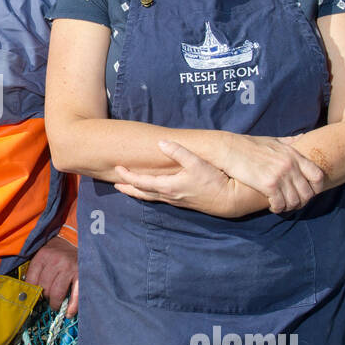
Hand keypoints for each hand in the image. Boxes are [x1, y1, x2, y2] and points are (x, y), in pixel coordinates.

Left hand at [25, 236, 78, 316]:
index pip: (31, 280)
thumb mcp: (44, 255)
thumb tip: (28, 293)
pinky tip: (68, 312)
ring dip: (55, 303)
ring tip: (55, 305)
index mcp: (43, 256)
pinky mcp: (81, 275)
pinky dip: (71, 307)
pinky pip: (75, 296)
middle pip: (44, 288)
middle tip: (47, 298)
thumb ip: (36, 271)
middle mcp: (56, 261)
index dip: (32, 292)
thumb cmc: (57, 252)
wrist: (76, 242)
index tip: (34, 296)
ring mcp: (70, 268)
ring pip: (57, 293)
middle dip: (44, 297)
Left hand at [114, 139, 246, 216]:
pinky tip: (151, 191)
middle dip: (128, 187)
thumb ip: (179, 152)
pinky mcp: (182, 202)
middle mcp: (168, 196)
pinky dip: (149, 194)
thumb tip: (161, 143)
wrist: (229, 200)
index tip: (118, 168)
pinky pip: (159, 198)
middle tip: (116, 183)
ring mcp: (175, 201)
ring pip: (150, 197)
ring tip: (128, 189)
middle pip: (142, 193)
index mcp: (168, 187)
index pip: (141, 182)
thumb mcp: (197, 163)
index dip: (128, 176)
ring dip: (137, 192)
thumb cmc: (213, 181)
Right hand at [215, 134, 324, 213]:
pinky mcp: (268, 185)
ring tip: (282, 206)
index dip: (316, 188)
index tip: (309, 192)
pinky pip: (280, 204)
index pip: (318, 176)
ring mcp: (280, 175)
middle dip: (302, 201)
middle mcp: (290, 165)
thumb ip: (289, 141)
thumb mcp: (273, 140)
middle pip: (308, 192)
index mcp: (293, 155)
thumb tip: (302, 137)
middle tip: (293, 203)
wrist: (229, 149)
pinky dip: (278, 208)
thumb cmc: (248, 145)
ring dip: (289, 207)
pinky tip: (272, 206)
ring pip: (295, 201)